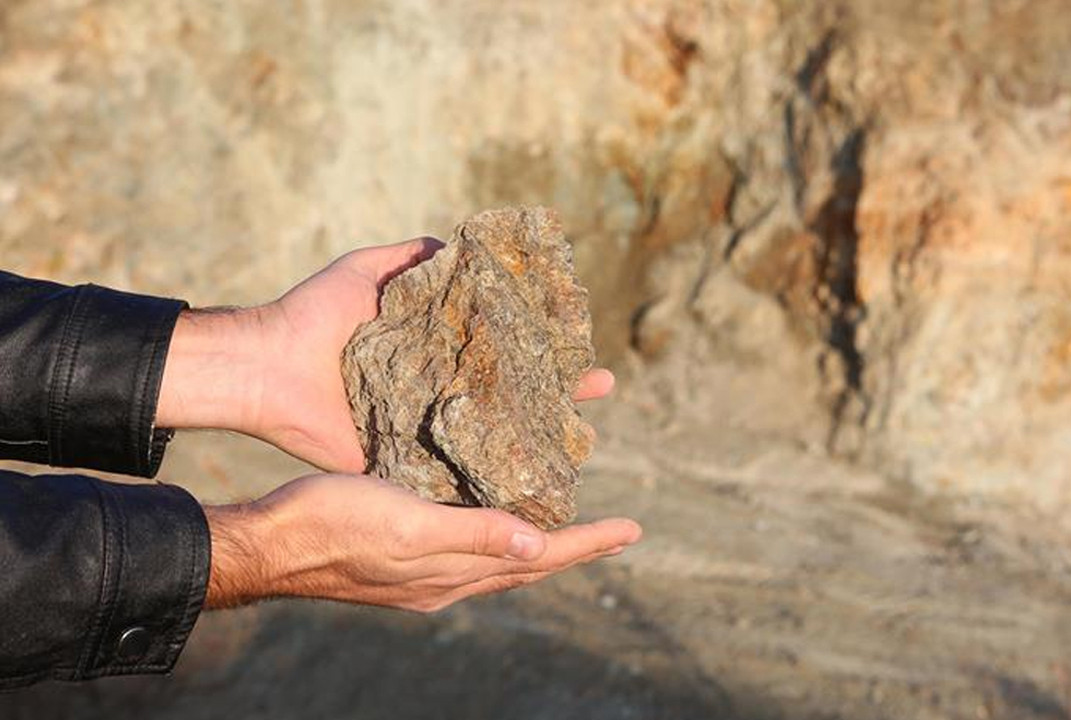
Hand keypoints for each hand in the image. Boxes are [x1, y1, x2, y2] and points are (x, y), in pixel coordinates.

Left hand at [155, 238, 614, 470]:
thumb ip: (411, 257)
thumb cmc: (316, 314)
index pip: (501, 349)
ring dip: (537, 437)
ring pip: (493, 436)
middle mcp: (437, 392)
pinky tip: (534, 482)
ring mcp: (425, 430)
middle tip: (600, 387)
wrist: (270, 367)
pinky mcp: (406, 464)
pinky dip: (490, 478)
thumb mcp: (367, 270)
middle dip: (557, 393)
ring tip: (583, 435)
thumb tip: (459, 244)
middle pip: (509, 395)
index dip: (539, 346)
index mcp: (434, 352)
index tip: (580, 340)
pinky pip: (455, 474)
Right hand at [203, 474, 641, 610]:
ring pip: (498, 557)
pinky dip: (495, 530)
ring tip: (567, 523)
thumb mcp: (407, 527)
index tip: (632, 530)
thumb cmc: (332, 526)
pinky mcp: (400, 553)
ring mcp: (422, 570)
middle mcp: (445, 579)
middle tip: (616, 531)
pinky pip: (467, 545)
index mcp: (452, 575)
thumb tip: (538, 548)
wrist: (266, 542)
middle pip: (526, 565)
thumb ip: (471, 536)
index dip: (586, 544)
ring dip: (538, 541)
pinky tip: (491, 510)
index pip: (538, 561)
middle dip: (574, 547)